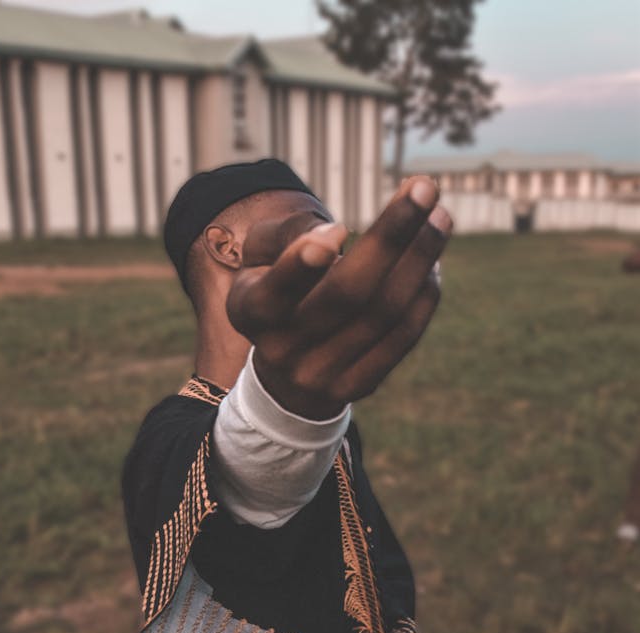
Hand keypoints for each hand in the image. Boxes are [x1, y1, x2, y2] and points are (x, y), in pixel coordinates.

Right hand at [226, 177, 451, 419]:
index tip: (338, 228)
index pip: (275, 292)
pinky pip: (401, 338)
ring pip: (383, 314)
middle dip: (391, 237)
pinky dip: (423, 296)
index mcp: (250, 311)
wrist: (286, 370)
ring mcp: (321, 375)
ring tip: (439, 218)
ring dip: (419, 259)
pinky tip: (431, 261)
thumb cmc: (278, 289)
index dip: (303, 264)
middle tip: (425, 188)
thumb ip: (289, 233)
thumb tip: (336, 238)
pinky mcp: (355, 387)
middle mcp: (282, 350)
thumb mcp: (263, 255)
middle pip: (346, 295)